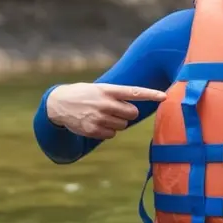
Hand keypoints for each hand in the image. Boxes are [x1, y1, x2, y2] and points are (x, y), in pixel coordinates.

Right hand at [46, 82, 165, 138]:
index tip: (164, 96)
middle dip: (128, 113)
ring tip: (102, 115)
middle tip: (115, 110)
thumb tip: (135, 110)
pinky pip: (112, 135)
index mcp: (108, 90)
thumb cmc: (84, 94)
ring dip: (116, 122)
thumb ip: (116, 95)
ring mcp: (99, 117)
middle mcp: (105, 103)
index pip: (134, 92)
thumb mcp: (99, 88)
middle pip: (132, 113)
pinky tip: (95, 123)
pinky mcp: (93, 130)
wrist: (58, 103)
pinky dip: (107, 131)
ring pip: (122, 125)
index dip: (151, 94)